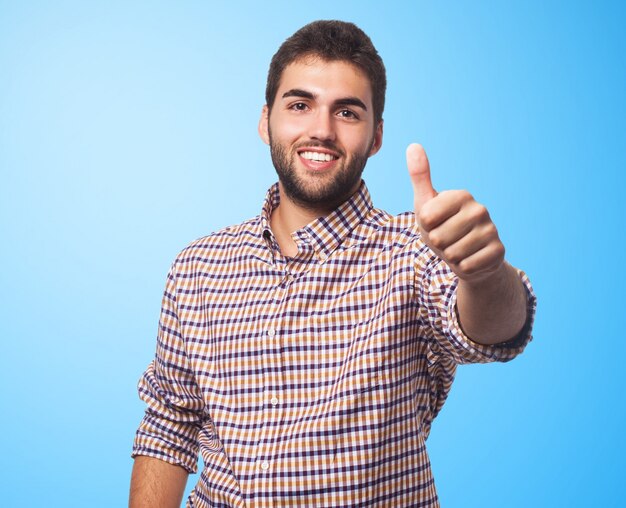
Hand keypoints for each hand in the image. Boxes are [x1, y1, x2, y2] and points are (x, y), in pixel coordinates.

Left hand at [406, 143, 504, 283]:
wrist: (468, 255)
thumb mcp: (426, 203)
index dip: (425, 226)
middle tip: (446, 239)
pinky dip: (463, 267)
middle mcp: (480, 209)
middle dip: (437, 244)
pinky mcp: (498, 251)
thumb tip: (413, 145)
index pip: (426, 218)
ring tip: (457, 248)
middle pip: (438, 238)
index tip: (434, 223)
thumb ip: (420, 176)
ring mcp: (491, 230)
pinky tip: (470, 258)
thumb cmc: (442, 227)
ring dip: (450, 257)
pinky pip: (467, 266)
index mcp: (461, 195)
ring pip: (453, 253)